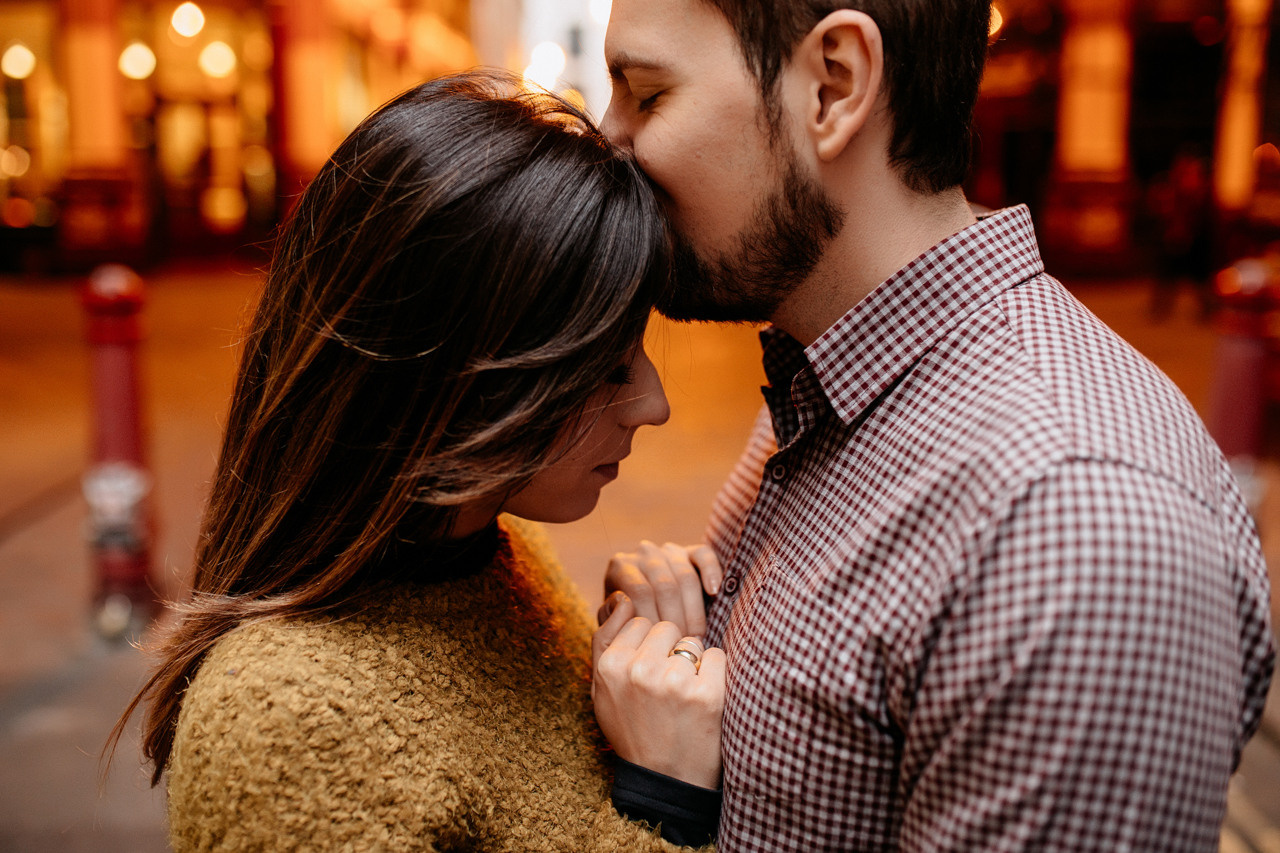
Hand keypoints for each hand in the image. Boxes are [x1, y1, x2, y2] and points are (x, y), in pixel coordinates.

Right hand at [592, 597, 725, 788]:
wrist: (667, 781)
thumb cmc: (633, 730)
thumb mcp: (602, 691)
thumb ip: (604, 641)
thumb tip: (622, 597)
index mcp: (610, 666)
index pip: (638, 621)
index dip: (646, 645)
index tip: (647, 672)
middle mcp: (639, 670)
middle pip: (667, 627)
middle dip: (671, 650)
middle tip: (667, 687)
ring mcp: (674, 681)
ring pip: (693, 641)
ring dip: (694, 663)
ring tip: (684, 696)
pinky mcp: (708, 694)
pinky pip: (718, 657)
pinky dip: (716, 675)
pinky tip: (703, 699)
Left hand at [599, 541, 722, 636]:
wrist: (642, 609)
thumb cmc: (625, 621)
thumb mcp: (612, 622)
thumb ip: (611, 617)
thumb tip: (624, 602)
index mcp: (621, 567)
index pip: (639, 592)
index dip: (653, 621)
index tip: (660, 647)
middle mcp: (644, 553)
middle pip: (665, 586)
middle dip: (675, 620)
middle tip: (680, 646)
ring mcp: (668, 550)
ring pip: (686, 577)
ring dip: (693, 611)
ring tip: (694, 637)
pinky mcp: (691, 551)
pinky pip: (704, 555)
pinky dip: (711, 572)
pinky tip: (714, 592)